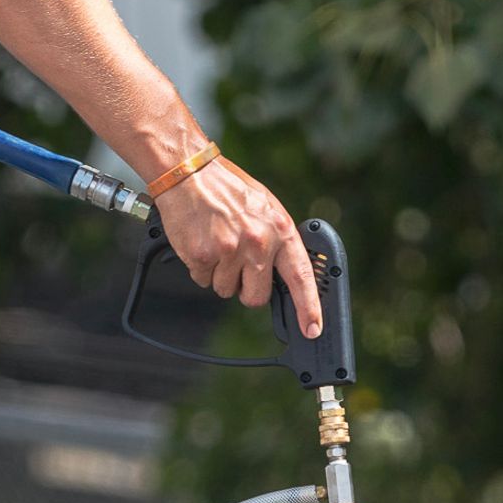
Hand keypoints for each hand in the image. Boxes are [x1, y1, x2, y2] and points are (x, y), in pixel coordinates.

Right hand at [153, 153, 323, 338]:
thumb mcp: (265, 208)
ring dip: (221, 275)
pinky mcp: (203, 256)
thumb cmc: (227, 189)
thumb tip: (283, 276)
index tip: (312, 329)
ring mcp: (230, 251)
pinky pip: (203, 281)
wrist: (189, 173)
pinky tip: (203, 242)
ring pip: (226, 290)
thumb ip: (276, 240)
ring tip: (217, 243)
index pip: (300, 277)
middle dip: (246, 289)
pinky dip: (201, 268)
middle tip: (238, 265)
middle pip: (256, 297)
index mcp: (279, 229)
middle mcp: (258, 242)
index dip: (309, 307)